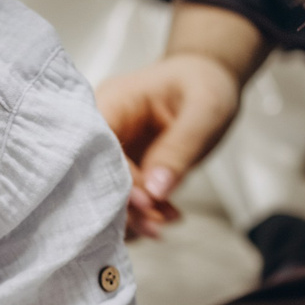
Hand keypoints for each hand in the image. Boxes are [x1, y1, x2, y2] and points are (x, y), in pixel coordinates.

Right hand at [95, 52, 243, 239]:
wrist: (208, 81)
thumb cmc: (204, 85)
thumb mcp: (203, 112)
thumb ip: (178, 150)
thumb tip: (155, 192)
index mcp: (112, 103)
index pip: (97, 148)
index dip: (117, 180)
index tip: (147, 203)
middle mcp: (104, 128)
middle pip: (96, 175)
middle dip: (126, 206)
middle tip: (157, 224)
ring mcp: (112, 150)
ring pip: (109, 192)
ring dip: (136, 214)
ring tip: (166, 219)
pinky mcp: (125, 168)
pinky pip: (126, 196)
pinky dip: (145, 211)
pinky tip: (168, 214)